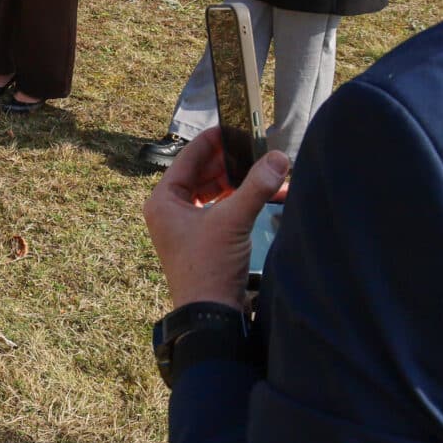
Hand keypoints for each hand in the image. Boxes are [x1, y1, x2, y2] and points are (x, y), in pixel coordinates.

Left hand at [142, 127, 291, 309]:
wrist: (210, 316)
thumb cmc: (208, 268)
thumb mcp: (233, 221)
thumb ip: (256, 187)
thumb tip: (279, 158)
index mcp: (164, 200)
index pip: (188, 158)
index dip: (212, 141)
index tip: (232, 126)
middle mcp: (170, 211)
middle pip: (202, 174)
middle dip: (232, 164)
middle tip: (257, 149)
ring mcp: (185, 227)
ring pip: (215, 193)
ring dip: (240, 184)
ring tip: (266, 172)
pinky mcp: (203, 241)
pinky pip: (222, 211)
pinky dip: (241, 203)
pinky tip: (266, 197)